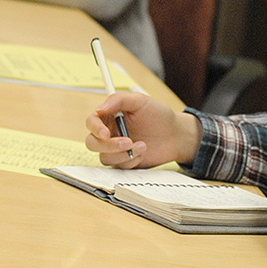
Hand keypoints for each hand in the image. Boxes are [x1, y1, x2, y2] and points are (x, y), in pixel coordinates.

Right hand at [85, 92, 199, 169]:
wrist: (175, 134)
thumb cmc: (157, 115)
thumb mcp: (139, 101)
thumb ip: (118, 100)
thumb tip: (99, 110)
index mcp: (109, 116)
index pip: (92, 122)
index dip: (95, 129)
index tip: (105, 133)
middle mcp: (109, 133)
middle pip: (92, 143)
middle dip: (108, 145)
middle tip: (127, 142)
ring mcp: (115, 150)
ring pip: (105, 157)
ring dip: (123, 154)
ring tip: (143, 145)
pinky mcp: (124, 162)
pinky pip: (119, 167)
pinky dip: (131, 160)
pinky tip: (143, 152)